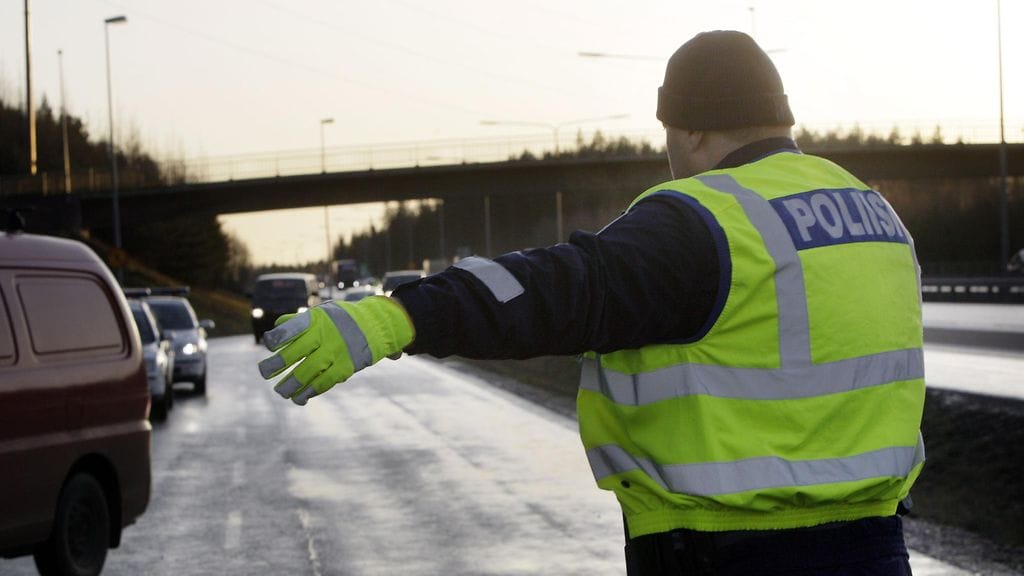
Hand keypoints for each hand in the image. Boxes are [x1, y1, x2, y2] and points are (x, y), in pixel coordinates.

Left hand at [257, 296, 413, 404]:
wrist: (378, 325)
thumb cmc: (342, 320)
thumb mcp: (322, 313)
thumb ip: (299, 321)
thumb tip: (276, 328)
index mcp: (317, 320)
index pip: (291, 328)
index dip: (277, 338)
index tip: (269, 345)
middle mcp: (326, 335)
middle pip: (294, 353)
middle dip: (275, 365)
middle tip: (264, 373)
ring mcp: (336, 352)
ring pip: (306, 372)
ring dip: (290, 385)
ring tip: (281, 392)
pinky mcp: (346, 367)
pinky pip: (323, 383)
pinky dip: (309, 392)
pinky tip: (300, 398)